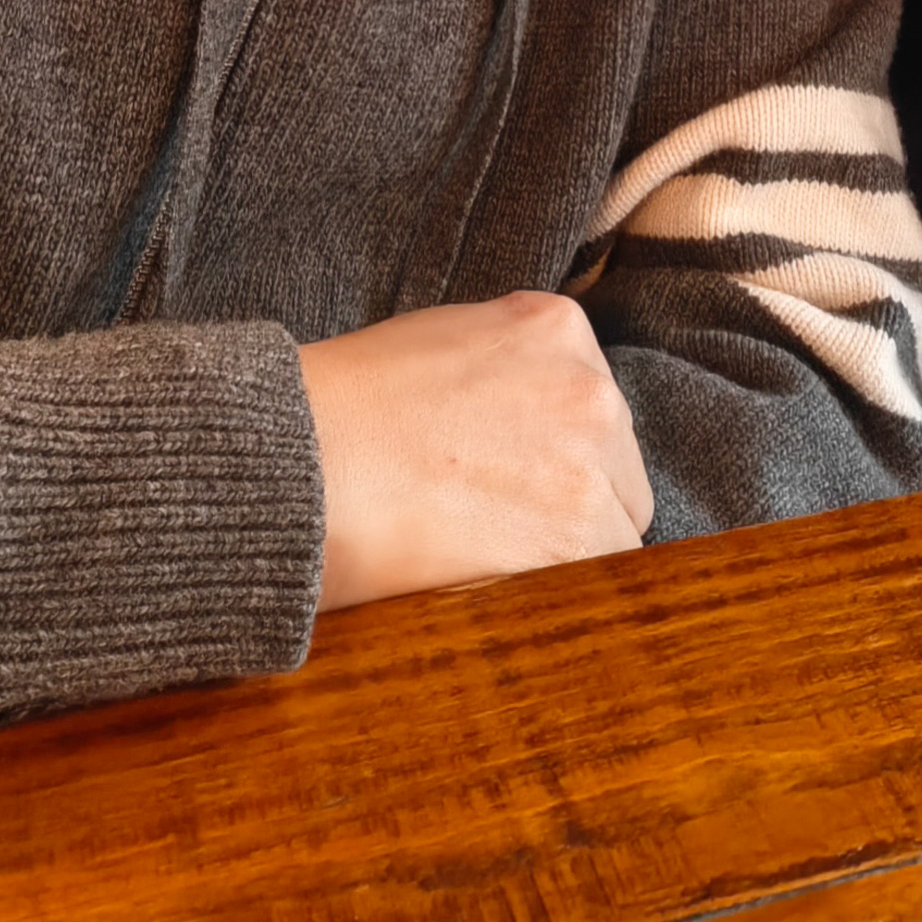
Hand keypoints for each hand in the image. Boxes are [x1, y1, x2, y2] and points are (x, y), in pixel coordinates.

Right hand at [297, 290, 652, 609]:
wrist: (303, 459)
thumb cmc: (344, 408)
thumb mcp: (440, 344)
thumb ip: (503, 373)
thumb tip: (520, 430)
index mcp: (556, 327)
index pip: (592, 408)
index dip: (558, 455)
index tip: (521, 483)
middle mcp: (589, 384)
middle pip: (617, 467)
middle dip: (574, 501)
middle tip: (503, 531)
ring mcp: (590, 457)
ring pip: (618, 527)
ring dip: (570, 552)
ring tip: (493, 565)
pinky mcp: (576, 532)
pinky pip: (606, 579)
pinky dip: (563, 594)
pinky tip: (505, 590)